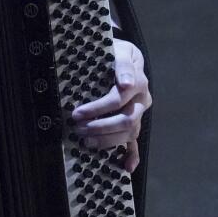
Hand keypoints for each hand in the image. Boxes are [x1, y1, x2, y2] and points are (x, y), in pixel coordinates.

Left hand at [71, 37, 151, 172]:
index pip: (117, 99)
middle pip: (124, 120)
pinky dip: (132, 156)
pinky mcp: (135, 122)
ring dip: (107, 140)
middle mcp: (141, 100)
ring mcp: (139, 113)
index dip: (97, 108)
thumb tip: (125, 83)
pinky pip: (136, 142)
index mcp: (138, 82)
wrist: (124, 56)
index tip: (76, 113)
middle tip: (77, 128)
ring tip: (85, 140)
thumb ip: (122, 63)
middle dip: (99, 126)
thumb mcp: (119, 50)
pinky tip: (126, 167)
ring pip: (129, 133)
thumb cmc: (116, 52)